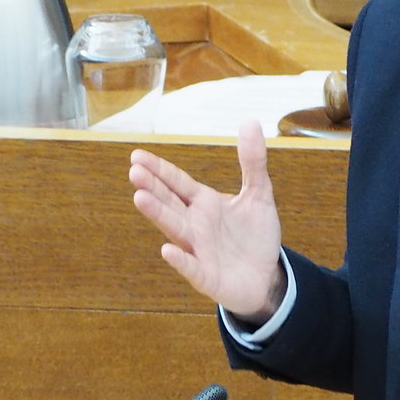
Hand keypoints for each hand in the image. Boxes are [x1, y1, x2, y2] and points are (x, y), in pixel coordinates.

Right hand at [129, 120, 286, 324]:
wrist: (266, 277)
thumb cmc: (255, 236)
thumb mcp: (259, 194)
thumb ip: (252, 162)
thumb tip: (250, 122)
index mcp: (203, 203)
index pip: (177, 183)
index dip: (159, 170)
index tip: (137, 156)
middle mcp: (195, 225)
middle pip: (169, 203)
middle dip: (153, 188)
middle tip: (134, 171)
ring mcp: (198, 251)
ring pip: (175, 230)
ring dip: (158, 215)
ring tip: (139, 198)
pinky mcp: (207, 277)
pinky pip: (192, 268)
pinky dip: (180, 261)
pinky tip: (167, 250)